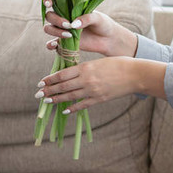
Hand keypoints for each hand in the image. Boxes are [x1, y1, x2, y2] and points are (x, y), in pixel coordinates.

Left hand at [35, 57, 165, 113]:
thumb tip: (70, 74)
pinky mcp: (99, 99)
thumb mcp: (98, 62)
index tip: (41, 82)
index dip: (50, 79)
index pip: (62, 74)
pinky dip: (72, 108)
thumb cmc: (118, 64)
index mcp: (86, 67)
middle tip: (37, 94)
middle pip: (63, 86)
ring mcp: (93, 90)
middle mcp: (86, 79)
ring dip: (56, 99)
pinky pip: (82, 105)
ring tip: (46, 101)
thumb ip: (84, 68)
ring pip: (70, 96)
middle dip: (49, 90)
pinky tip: (64, 110)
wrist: (134, 74)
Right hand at [42, 0, 137, 56]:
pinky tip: (55, 45)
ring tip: (69, 35)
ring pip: (48, 29)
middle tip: (68, 25)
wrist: (108, 40)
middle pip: (49, 16)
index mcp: (70, 7)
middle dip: (56, 20)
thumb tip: (73, 24)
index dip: (48, 1)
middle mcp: (63, 18)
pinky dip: (50, 45)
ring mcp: (62, 30)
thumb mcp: (97, 18)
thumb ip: (86, 18)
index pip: (54, 2)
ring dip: (55, 31)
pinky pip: (51, 44)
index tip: (50, 3)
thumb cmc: (103, 24)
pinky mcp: (64, 43)